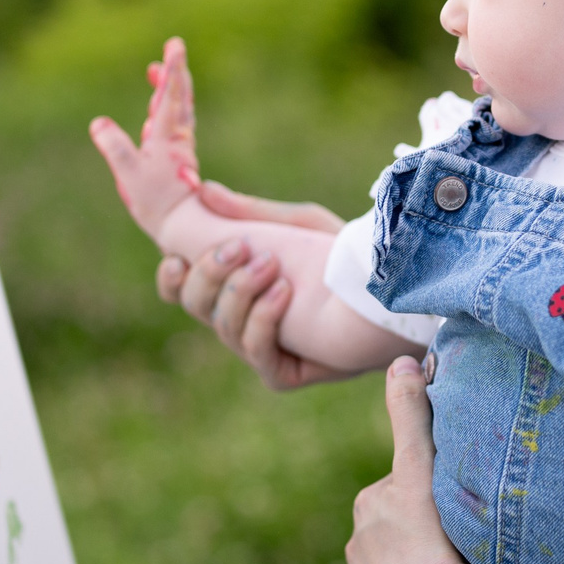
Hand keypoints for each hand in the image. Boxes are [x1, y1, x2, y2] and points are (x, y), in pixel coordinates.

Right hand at [88, 36, 202, 235]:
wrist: (185, 229)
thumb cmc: (158, 204)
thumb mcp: (129, 175)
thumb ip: (114, 147)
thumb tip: (98, 123)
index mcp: (167, 138)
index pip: (170, 96)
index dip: (173, 69)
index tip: (177, 45)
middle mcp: (177, 140)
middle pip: (179, 99)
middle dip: (174, 74)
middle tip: (173, 50)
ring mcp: (180, 150)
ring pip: (179, 112)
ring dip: (172, 91)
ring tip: (161, 75)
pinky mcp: (179, 162)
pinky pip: (175, 130)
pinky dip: (167, 115)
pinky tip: (155, 117)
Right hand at [155, 188, 348, 392]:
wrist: (392, 295)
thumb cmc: (344, 258)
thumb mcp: (299, 227)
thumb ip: (252, 213)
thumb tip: (204, 190)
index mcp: (233, 285)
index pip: (182, 288)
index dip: (171, 276)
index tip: (176, 256)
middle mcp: (239, 320)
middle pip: (194, 304)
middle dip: (211, 273)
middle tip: (241, 246)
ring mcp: (259, 349)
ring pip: (221, 326)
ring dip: (241, 291)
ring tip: (273, 264)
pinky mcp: (282, 373)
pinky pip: (255, 350)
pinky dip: (264, 319)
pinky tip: (284, 292)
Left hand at [342, 357, 475, 563]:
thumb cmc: (434, 540)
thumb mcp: (422, 469)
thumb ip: (411, 414)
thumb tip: (401, 361)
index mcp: (367, 509)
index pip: (402, 493)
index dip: (431, 497)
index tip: (455, 511)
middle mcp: (357, 552)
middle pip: (398, 534)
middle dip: (423, 536)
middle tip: (461, 545)